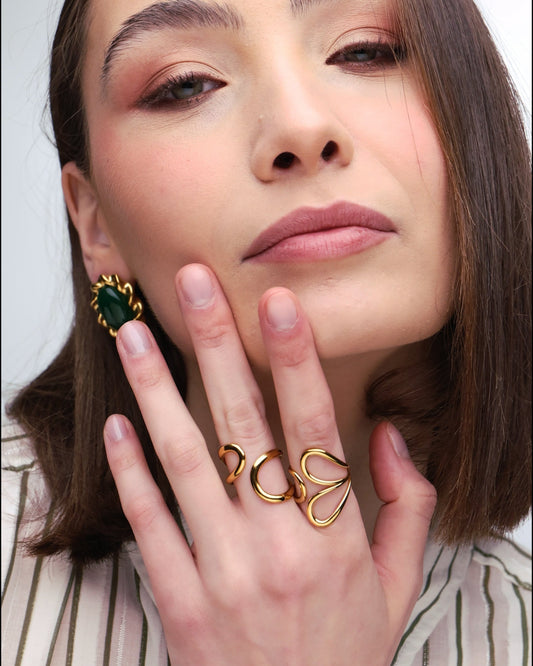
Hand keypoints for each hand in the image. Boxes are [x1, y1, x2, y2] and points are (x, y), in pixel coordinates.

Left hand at [103, 264, 436, 665]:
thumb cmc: (343, 656)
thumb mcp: (398, 586)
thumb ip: (408, 506)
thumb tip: (392, 436)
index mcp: (334, 536)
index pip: (313, 427)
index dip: (295, 359)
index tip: (276, 303)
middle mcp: (277, 545)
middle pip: (242, 424)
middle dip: (215, 344)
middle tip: (193, 284)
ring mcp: (222, 571)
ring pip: (184, 461)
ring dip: (155, 391)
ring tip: (130, 335)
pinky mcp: (178, 600)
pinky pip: (148, 523)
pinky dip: (130, 470)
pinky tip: (117, 423)